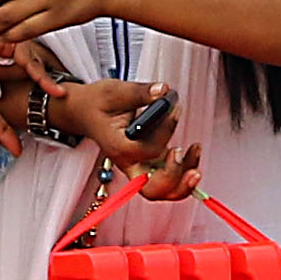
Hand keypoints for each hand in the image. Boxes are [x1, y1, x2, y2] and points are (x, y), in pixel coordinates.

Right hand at [31, 65, 198, 191]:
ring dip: (183, 180)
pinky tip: (193, 152)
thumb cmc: (98, 103)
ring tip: (195, 152)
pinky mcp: (149, 163)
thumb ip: (140, 92)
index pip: (146, 150)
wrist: (85, 112)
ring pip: (162, 189)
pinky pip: (168, 178)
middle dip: (173, 178)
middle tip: (183, 155)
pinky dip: (184, 171)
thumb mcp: (115, 92)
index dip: (165, 131)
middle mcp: (129, 162)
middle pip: (151, 189)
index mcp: (118, 147)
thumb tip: (163, 90)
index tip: (173, 108)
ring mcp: (139, 166)